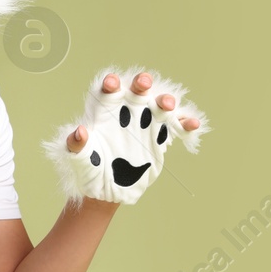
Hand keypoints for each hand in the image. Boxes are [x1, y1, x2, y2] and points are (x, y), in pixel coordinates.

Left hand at [42, 68, 207, 206]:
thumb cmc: (89, 168)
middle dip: (141, 83)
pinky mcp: (160, 135)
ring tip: (167, 106)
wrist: (107, 188)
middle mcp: (127, 111)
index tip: (111, 84)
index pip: (108, 91)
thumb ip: (77, 145)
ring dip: (165, 101)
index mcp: (105, 111)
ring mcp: (145, 122)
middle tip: (143, 84)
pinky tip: (193, 124)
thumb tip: (80, 131)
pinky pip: (176, 126)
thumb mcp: (79, 158)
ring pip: (159, 104)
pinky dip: (185, 123)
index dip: (110, 84)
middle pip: (137, 89)